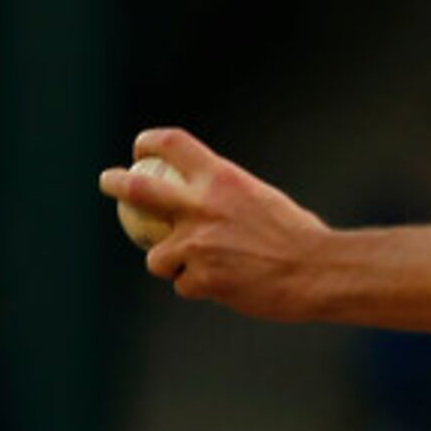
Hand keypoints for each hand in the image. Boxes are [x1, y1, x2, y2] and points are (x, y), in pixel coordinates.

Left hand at [98, 128, 333, 320]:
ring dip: (174, 263)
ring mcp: (197, 244)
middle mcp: (203, 206)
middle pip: (138, 188)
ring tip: (210, 268)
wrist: (321, 272)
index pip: (173, 145)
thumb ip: (228, 200)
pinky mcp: (200, 279)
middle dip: (116, 182)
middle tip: (109, 181)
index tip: (141, 150)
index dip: (149, 144)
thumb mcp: (264, 201)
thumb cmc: (301, 238)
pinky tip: (231, 287)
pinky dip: (202, 287)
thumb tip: (207, 199)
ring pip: (158, 257)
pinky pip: (186, 284)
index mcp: (223, 179)